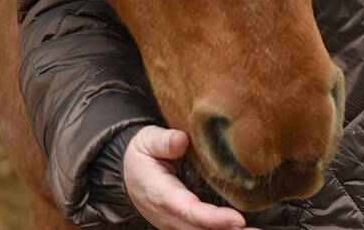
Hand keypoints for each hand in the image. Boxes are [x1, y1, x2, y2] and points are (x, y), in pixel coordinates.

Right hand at [123, 125, 251, 229]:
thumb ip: (163, 142)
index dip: (213, 219)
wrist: (127, 173)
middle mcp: (170, 215)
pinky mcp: (183, 223)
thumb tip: (181, 141)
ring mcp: (176, 222)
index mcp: (161, 194)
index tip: (236, 219)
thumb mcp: (147, 141)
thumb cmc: (142, 155)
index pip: (189, 211)